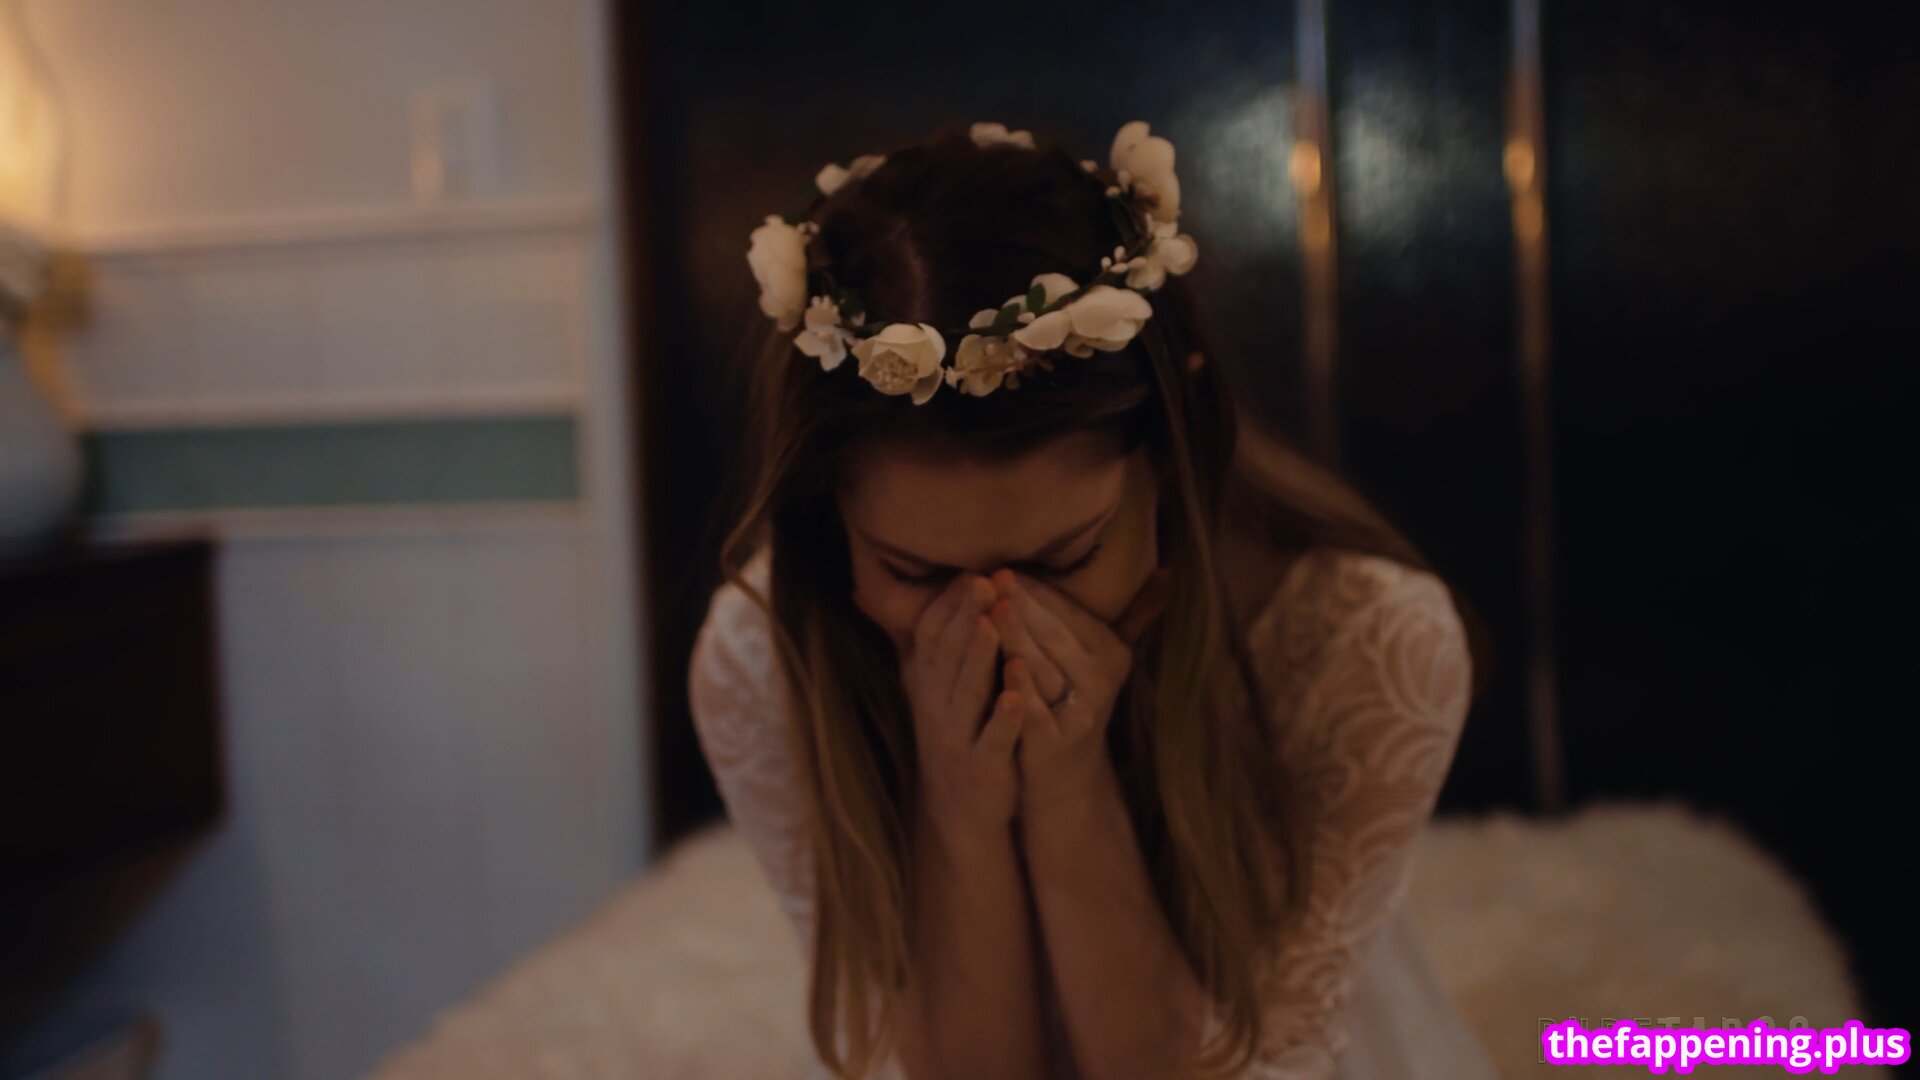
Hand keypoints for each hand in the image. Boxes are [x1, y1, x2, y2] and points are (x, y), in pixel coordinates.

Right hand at [880, 572, 1024, 839]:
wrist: (958, 807)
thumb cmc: (950, 730)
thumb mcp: (924, 682)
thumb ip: (911, 636)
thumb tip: (863, 589)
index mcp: (927, 679)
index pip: (931, 632)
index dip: (949, 602)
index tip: (971, 571)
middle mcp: (936, 703)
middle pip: (949, 653)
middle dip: (967, 616)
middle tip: (985, 581)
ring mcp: (957, 735)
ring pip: (968, 692)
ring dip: (980, 658)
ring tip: (993, 626)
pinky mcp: (983, 766)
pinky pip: (993, 739)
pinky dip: (1004, 718)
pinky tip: (1018, 697)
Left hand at [989, 567, 1170, 816]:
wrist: (1063, 774)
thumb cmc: (1071, 699)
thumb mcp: (1101, 657)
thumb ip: (1131, 613)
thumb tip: (1167, 570)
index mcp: (1109, 652)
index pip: (1066, 611)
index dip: (1035, 588)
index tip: (1005, 564)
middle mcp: (1100, 681)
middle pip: (1054, 635)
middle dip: (1022, 605)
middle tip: (994, 576)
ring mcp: (1079, 713)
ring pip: (1042, 667)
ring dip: (1016, 637)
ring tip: (991, 609)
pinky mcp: (1055, 742)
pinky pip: (1035, 709)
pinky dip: (1019, 686)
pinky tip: (1001, 664)